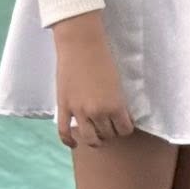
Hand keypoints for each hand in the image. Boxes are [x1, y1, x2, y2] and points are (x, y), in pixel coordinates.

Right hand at [51, 12, 134, 149]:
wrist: (81, 44)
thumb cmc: (104, 57)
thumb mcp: (118, 82)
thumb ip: (118, 102)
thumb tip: (120, 116)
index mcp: (115, 105)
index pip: (124, 130)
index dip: (125, 128)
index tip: (124, 124)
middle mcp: (98, 113)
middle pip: (107, 135)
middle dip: (111, 132)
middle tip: (110, 126)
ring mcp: (79, 112)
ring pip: (89, 139)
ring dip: (95, 140)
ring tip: (97, 136)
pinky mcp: (64, 107)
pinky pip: (64, 132)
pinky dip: (69, 141)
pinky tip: (74, 144)